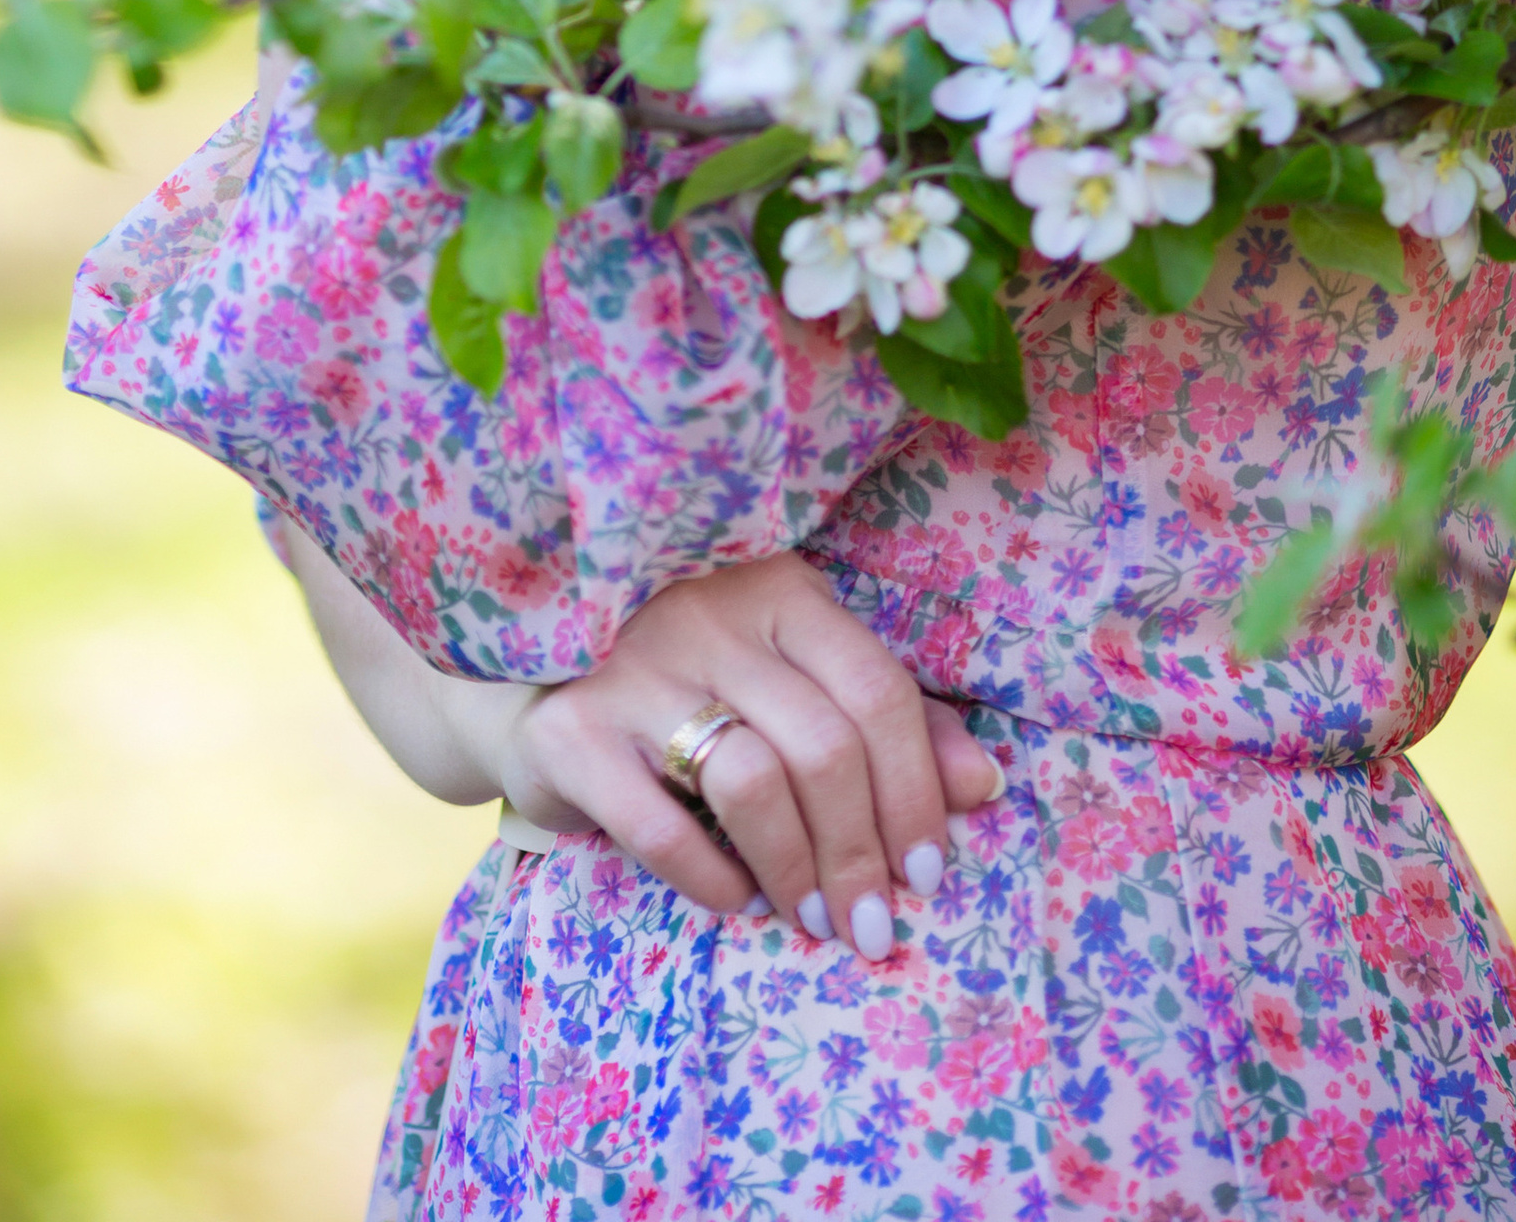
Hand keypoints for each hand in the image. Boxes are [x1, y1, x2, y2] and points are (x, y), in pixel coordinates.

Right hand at [498, 553, 1005, 958]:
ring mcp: (635, 667)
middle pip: (823, 745)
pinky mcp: (573, 731)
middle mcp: (710, 614)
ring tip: (813, 920)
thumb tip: (983, 783)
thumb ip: (881, 726)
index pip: (875, 687)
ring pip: (752, 781)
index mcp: (778, 590)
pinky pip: (659, 823)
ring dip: (797, 871)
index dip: (917, 788)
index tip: (930, 871)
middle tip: (872, 926)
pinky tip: (734, 898)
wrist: (532, 685)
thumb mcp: (790, 683)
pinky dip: (711, 876)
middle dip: (861, 853)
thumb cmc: (690, 687)